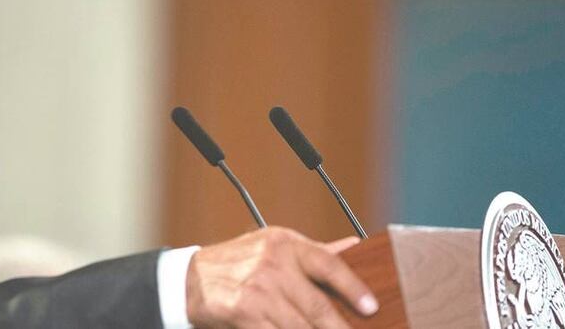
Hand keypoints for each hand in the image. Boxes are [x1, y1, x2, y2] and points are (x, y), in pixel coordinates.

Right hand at [185, 227, 377, 327]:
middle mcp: (272, 265)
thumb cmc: (241, 260)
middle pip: (318, 306)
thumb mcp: (276, 245)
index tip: (371, 307)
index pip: (327, 264)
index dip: (352, 287)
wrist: (193, 278)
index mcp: (285, 245)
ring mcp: (257, 291)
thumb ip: (316, 251)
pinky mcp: (244, 314)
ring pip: (301, 328)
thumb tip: (355, 245)